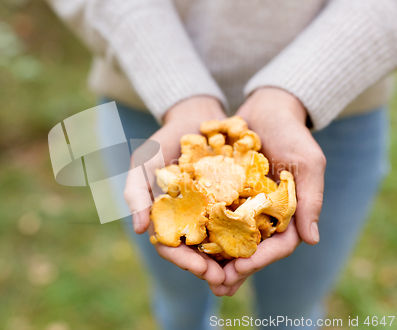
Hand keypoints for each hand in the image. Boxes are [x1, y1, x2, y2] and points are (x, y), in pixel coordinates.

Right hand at [124, 96, 230, 293]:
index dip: (185, 262)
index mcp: (168, 217)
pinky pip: (241, 222)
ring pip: (220, 244)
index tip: (203, 271)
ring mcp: (212, 211)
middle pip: (198, 253)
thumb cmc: (164, 140)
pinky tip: (261, 245)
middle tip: (227, 280)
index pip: (172, 247)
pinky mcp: (233, 199)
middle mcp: (190, 219)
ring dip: (230, 261)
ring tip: (246, 271)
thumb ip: (135, 192)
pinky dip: (247, 237)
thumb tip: (139, 230)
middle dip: (211, 269)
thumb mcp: (143, 161)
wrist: (194, 116)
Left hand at [218, 87, 325, 295]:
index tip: (240, 269)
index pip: (279, 245)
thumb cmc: (292, 133)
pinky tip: (185, 241)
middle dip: (235, 268)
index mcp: (288, 213)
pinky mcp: (224, 194)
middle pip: (252, 249)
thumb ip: (310, 198)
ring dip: (216, 259)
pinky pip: (212, 216)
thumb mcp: (307, 162)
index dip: (261, 259)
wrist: (266, 108)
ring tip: (199, 273)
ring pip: (230, 239)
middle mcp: (266, 215)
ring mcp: (244, 206)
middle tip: (216, 284)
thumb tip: (313, 240)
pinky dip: (202, 230)